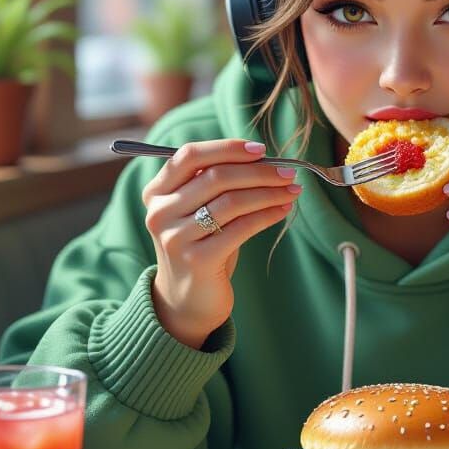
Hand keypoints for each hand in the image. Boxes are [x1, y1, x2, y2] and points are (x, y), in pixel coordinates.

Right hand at [141, 139, 301, 347]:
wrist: (186, 299)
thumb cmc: (201, 244)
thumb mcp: (198, 209)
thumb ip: (215, 182)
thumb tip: (263, 159)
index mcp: (156, 192)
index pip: (189, 155)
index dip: (227, 148)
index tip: (260, 150)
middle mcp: (160, 212)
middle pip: (216, 176)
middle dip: (259, 172)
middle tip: (289, 172)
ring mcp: (176, 237)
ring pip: (232, 201)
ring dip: (269, 192)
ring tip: (292, 190)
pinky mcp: (198, 260)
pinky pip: (241, 228)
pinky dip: (268, 215)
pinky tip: (283, 210)